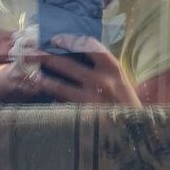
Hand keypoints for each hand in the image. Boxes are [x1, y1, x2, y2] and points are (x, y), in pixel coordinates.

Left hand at [21, 35, 141, 105]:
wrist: (137, 130)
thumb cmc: (126, 103)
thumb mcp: (120, 80)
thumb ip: (102, 68)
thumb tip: (76, 53)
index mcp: (113, 68)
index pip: (88, 46)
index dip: (69, 40)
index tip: (54, 38)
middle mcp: (102, 81)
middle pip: (67, 65)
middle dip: (46, 57)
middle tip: (31, 52)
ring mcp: (92, 100)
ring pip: (60, 87)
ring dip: (43, 80)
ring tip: (33, 75)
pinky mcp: (84, 117)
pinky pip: (63, 106)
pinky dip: (52, 101)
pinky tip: (43, 99)